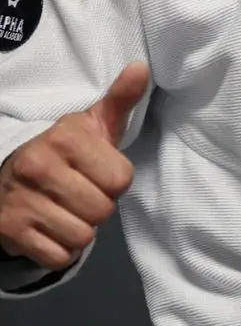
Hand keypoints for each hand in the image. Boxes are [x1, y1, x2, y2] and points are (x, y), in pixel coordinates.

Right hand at [0, 63, 149, 271]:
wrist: (4, 175)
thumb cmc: (61, 153)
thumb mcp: (90, 125)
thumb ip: (119, 101)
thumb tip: (141, 69)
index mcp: (64, 138)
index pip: (121, 179)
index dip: (114, 182)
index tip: (95, 173)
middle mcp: (38, 166)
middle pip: (102, 211)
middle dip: (97, 207)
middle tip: (78, 194)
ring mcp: (21, 200)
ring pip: (82, 237)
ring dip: (78, 230)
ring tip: (63, 210)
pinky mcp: (10, 231)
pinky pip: (59, 256)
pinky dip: (59, 250)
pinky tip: (49, 228)